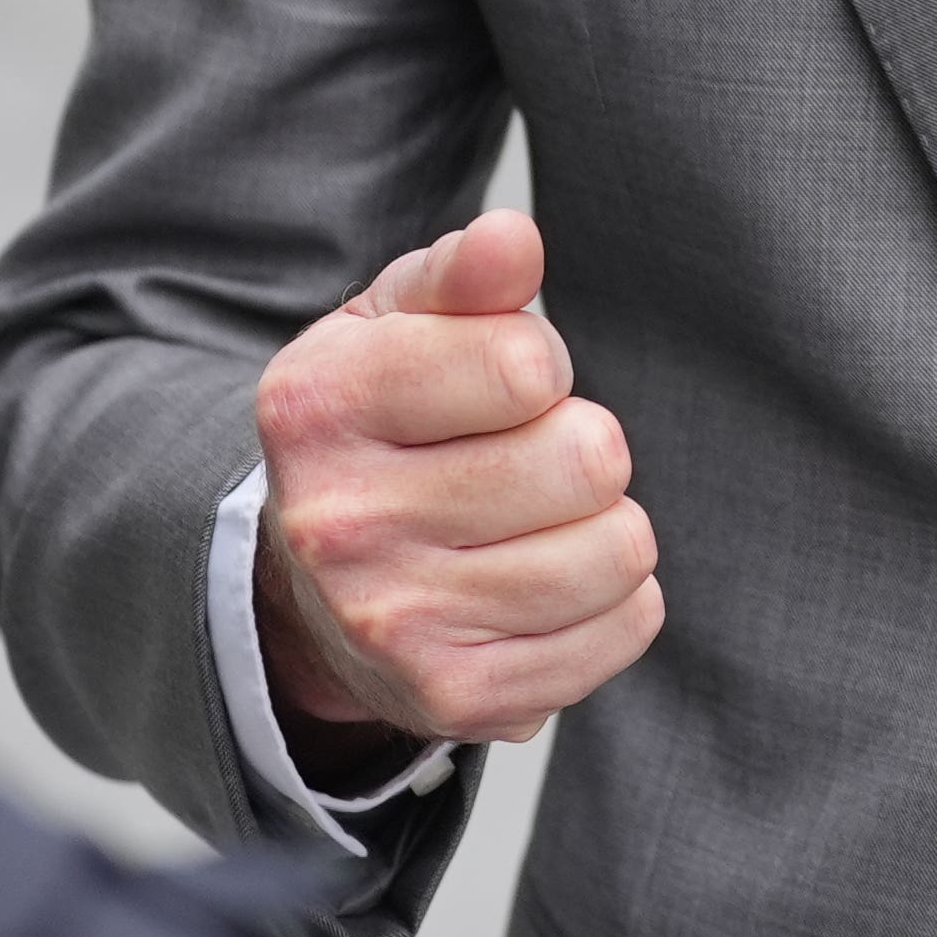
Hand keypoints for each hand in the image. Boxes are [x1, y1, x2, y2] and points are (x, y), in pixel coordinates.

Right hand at [251, 211, 663, 769]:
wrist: (312, 587)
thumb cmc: (381, 426)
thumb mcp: (395, 326)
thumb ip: (460, 274)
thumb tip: (512, 237)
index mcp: (318, 406)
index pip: (524, 365)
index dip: (538, 364)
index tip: (500, 384)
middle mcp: (339, 523)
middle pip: (587, 460)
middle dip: (583, 444)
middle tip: (527, 458)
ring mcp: (395, 624)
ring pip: (617, 550)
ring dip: (607, 523)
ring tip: (542, 520)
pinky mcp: (456, 699)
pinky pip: (624, 628)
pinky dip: (615, 600)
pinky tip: (551, 583)